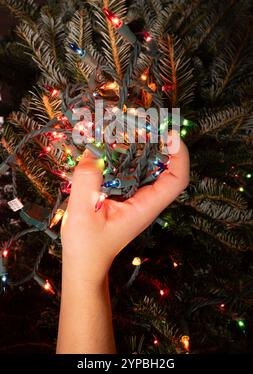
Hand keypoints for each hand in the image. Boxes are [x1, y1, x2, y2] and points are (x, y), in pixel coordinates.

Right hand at [60, 131, 189, 282]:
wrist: (84, 264)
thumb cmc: (86, 246)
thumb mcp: (82, 212)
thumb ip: (87, 180)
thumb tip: (93, 151)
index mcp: (145, 207)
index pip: (177, 179)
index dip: (180, 155)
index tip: (170, 133)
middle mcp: (146, 201)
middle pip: (167, 168)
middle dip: (162, 143)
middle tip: (146, 121)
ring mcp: (137, 199)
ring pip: (150, 168)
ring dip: (145, 146)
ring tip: (131, 126)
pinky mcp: (126, 197)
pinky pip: (134, 172)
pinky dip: (129, 155)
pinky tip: (114, 145)